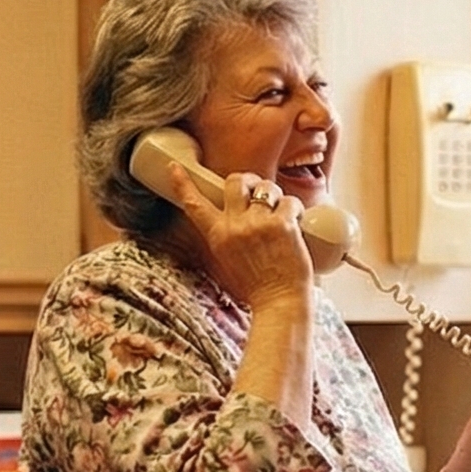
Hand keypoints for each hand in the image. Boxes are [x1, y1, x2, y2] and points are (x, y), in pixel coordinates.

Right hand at [167, 161, 313, 307]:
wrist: (279, 303)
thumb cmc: (256, 287)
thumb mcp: (227, 261)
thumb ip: (225, 236)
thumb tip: (234, 213)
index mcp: (217, 237)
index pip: (195, 204)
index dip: (182, 184)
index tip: (174, 168)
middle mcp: (234, 227)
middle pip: (234, 181)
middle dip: (247, 180)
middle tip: (256, 189)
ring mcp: (258, 224)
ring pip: (265, 187)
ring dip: (274, 195)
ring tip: (279, 212)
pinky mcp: (282, 225)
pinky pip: (289, 201)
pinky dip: (295, 209)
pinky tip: (296, 222)